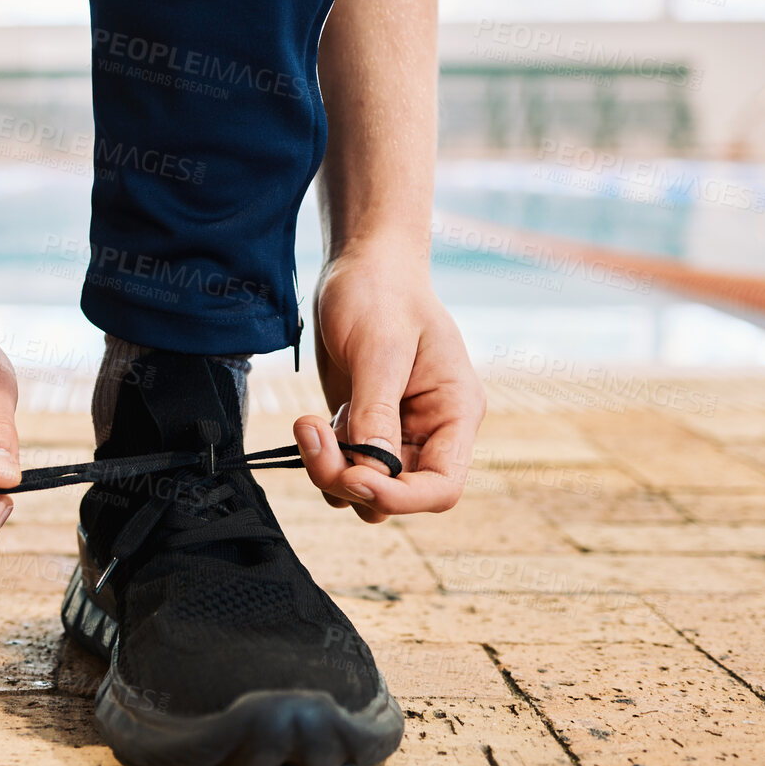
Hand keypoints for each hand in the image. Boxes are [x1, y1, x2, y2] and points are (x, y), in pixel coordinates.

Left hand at [292, 244, 484, 522]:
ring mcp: (396, 433)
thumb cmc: (381, 293)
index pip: (442, 488)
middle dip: (350, 478)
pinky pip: (345, 468)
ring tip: (309, 423)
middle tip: (310, 433)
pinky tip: (314, 420)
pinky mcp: (364, 429)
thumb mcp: (380, 348)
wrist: (362, 268)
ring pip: (366, 488)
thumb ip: (376, 409)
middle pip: (397, 494)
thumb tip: (372, 466)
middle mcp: (431, 432)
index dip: (399, 497)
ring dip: (329, 471)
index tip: (352, 475)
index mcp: (455, 412)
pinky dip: (322, 458)